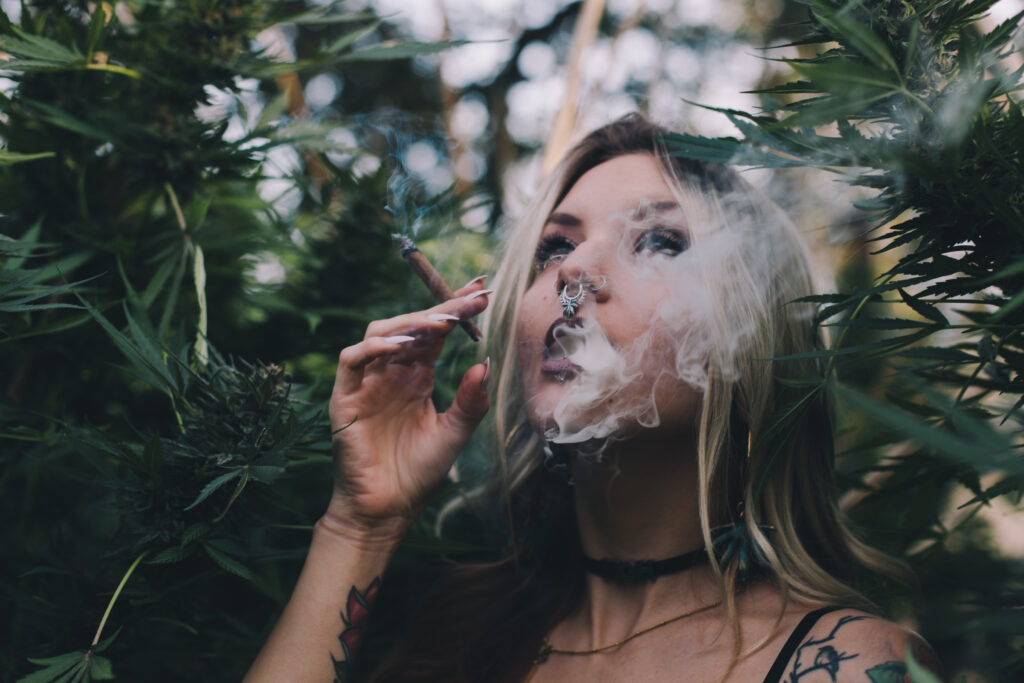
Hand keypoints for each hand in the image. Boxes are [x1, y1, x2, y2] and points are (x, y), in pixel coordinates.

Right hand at [323, 279, 491, 541]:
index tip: (482, 291)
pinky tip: (400, 348)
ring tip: (441, 322)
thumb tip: (485, 364)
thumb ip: (470, 401)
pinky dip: (373, 348)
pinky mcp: (345, 397)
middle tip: (470, 298)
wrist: (387, 510)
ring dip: (410, 323)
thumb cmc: (418, 473)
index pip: (435, 334)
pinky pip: (352, 360)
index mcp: (416, 377)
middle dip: (441, 309)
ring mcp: (367, 382)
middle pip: (411, 326)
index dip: (455, 310)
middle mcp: (392, 373)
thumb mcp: (454, 433)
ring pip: (380, 333)